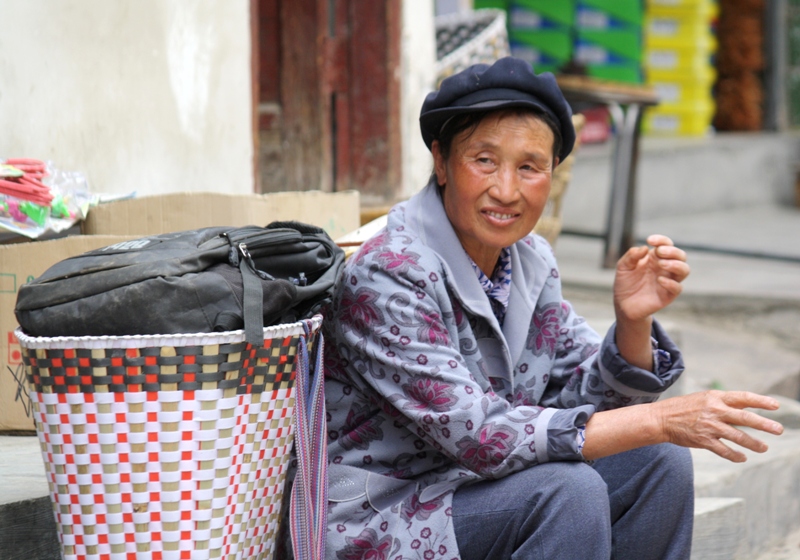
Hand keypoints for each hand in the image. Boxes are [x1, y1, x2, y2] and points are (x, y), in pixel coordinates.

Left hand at [614, 234, 689, 321]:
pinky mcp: (668, 295)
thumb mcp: (623, 267)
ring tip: (661, 264)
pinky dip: (671, 283)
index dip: (662, 240)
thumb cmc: (625, 283)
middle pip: (680, 255)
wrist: (623, 304)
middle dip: (672, 251)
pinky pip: (678, 288)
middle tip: (659, 252)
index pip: (666, 244)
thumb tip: (645, 248)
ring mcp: (668, 281)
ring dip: (676, 264)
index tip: (650, 240)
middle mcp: (664, 268)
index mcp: (655, 258)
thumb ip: (631, 256)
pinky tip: (659, 280)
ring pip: (684, 270)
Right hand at [652, 390, 783, 461]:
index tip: (775, 406)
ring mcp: (709, 426)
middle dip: (764, 424)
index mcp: (715, 397)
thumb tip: (745, 409)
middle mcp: (714, 411)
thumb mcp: (703, 399)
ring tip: (764, 448)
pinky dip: (735, 455)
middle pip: (745, 418)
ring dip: (754, 444)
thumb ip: (723, 404)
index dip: (760, 401)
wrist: (660, 419)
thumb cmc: (683, 408)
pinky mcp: (703, 440)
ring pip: (738, 437)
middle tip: (778, 430)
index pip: (743, 398)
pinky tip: (742, 458)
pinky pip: (724, 450)